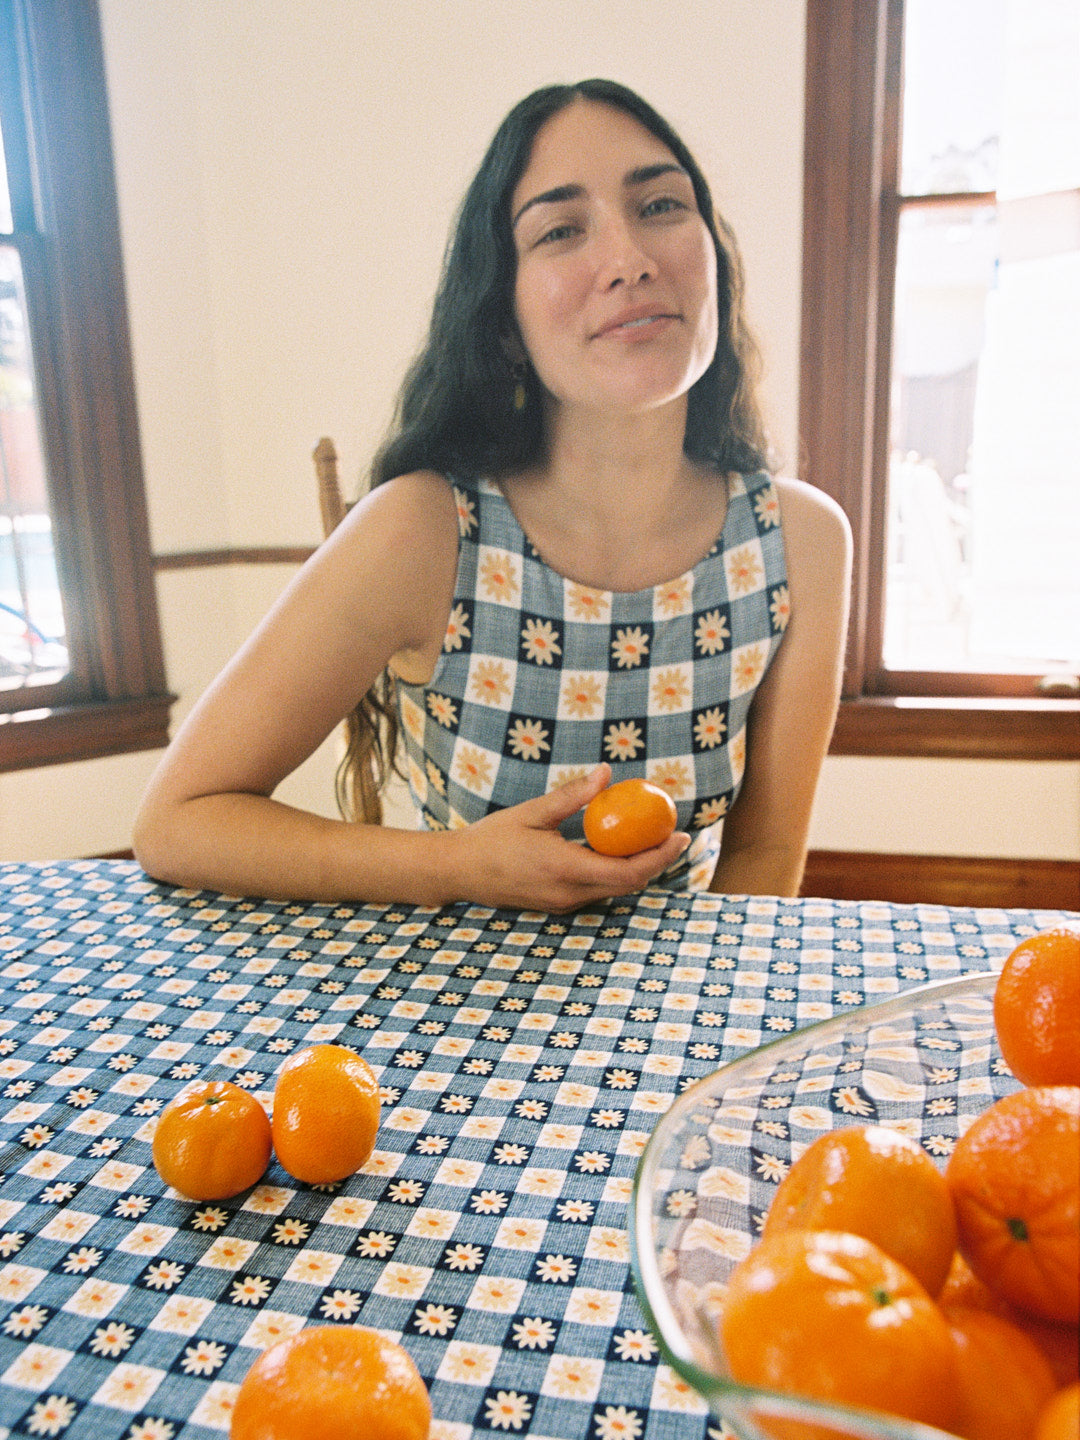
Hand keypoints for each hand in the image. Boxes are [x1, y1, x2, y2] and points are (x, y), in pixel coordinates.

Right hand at [437, 765, 690, 911]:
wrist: (458, 872)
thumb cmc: (490, 839)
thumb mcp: (532, 812)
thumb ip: (572, 796)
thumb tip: (606, 774)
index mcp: (565, 869)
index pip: (628, 871)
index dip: (661, 856)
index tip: (680, 835)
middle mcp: (569, 894)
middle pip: (630, 884)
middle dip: (657, 861)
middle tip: (674, 834)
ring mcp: (563, 903)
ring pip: (615, 890)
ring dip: (638, 868)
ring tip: (650, 838)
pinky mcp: (557, 904)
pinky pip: (597, 890)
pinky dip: (615, 872)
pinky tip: (616, 849)